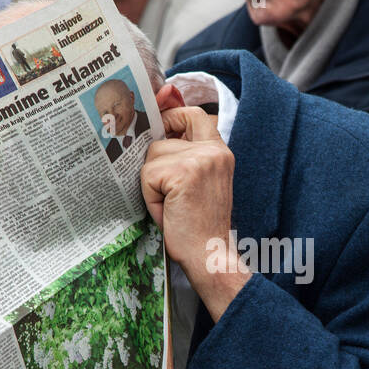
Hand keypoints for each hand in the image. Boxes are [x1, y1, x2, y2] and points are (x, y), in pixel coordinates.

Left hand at [141, 104, 248, 320]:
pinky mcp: (184, 173)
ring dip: (152, 185)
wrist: (210, 255)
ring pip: (151, 157)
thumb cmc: (199, 225)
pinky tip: (168, 211)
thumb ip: (184, 153)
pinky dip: (150, 197)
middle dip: (155, 163)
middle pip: (162, 137)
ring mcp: (200, 160)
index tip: (161, 128)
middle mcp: (214, 150)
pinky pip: (148, 175)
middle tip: (170, 191)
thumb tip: (160, 117)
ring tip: (171, 205)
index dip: (171, 115)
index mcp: (220, 151)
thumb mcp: (196, 181)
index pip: (193, 113)